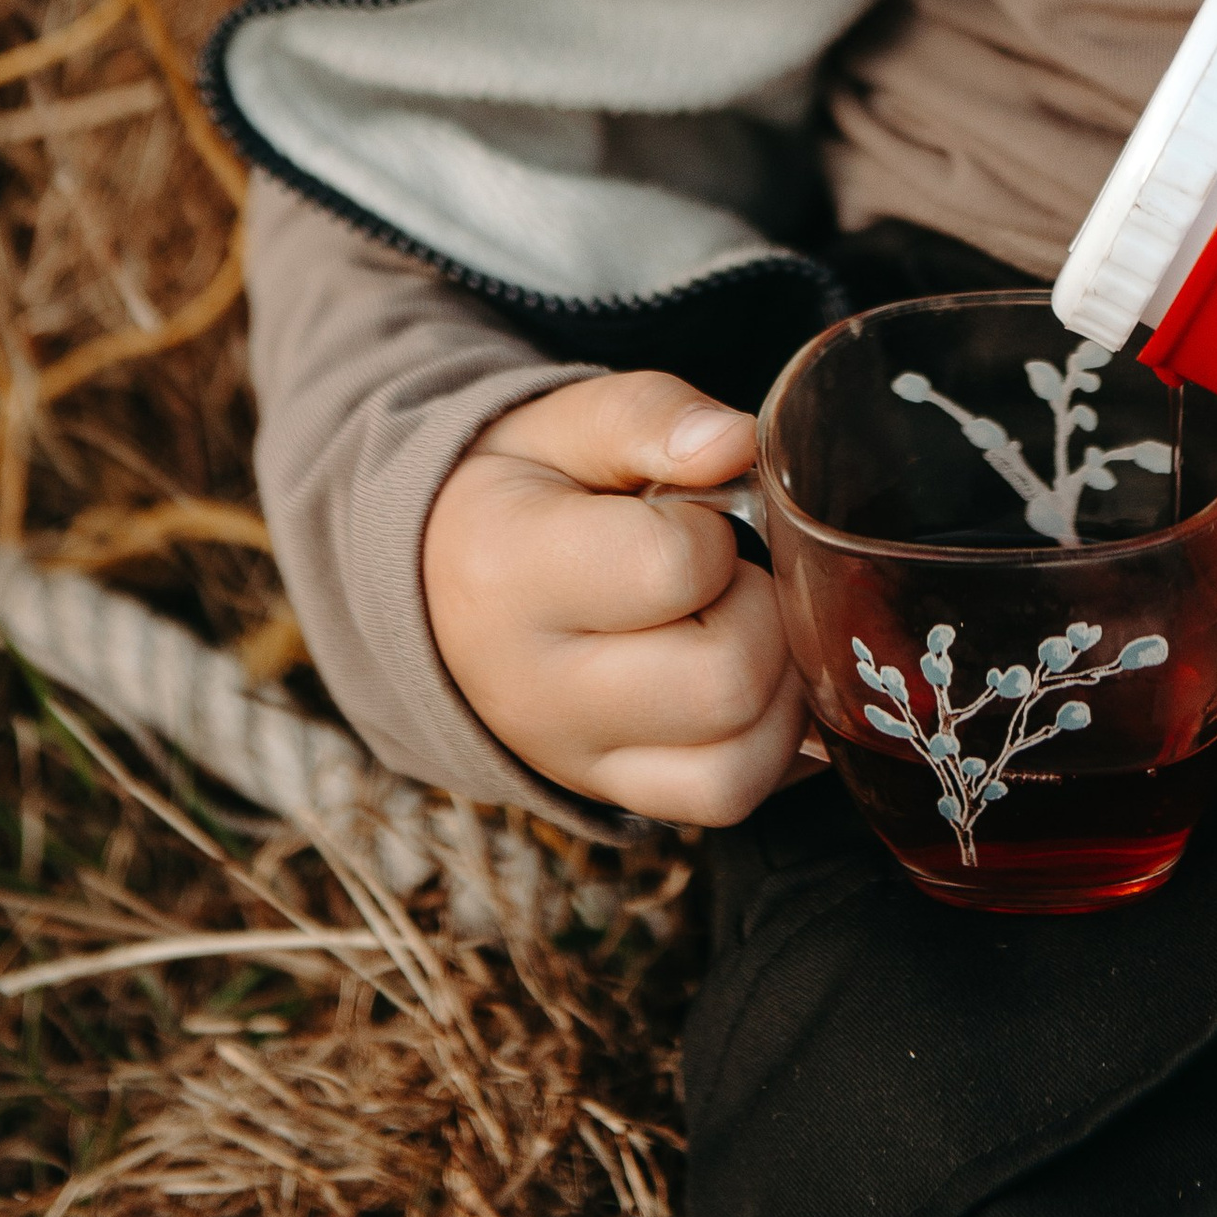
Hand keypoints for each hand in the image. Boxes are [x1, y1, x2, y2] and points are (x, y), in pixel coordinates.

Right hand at [422, 371, 807, 819]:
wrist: (437, 588)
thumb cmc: (522, 495)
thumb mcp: (564, 424)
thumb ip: (650, 416)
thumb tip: (735, 441)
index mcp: (509, 569)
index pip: (672, 566)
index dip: (714, 530)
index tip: (692, 515)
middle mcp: (534, 687)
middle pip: (723, 680)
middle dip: (762, 611)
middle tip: (729, 575)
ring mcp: (571, 758)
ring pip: (740, 763)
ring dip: (779, 687)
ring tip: (742, 627)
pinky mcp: (608, 795)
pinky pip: (728, 799)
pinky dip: (769, 743)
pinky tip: (753, 682)